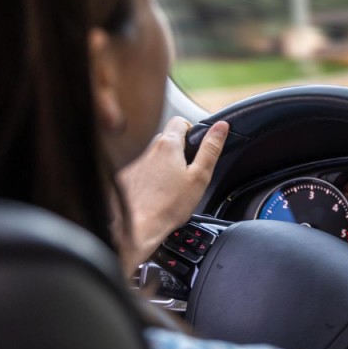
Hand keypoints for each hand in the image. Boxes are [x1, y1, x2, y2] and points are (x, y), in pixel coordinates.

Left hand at [116, 117, 228, 270]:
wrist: (138, 227)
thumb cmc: (169, 205)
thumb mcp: (200, 176)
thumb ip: (211, 149)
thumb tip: (221, 127)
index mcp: (168, 145)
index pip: (181, 121)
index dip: (193, 131)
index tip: (197, 149)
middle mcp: (148, 150)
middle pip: (168, 139)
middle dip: (180, 150)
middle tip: (188, 172)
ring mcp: (135, 163)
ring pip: (155, 156)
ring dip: (165, 165)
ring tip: (172, 187)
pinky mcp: (126, 177)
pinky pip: (143, 170)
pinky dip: (151, 177)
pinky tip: (157, 194)